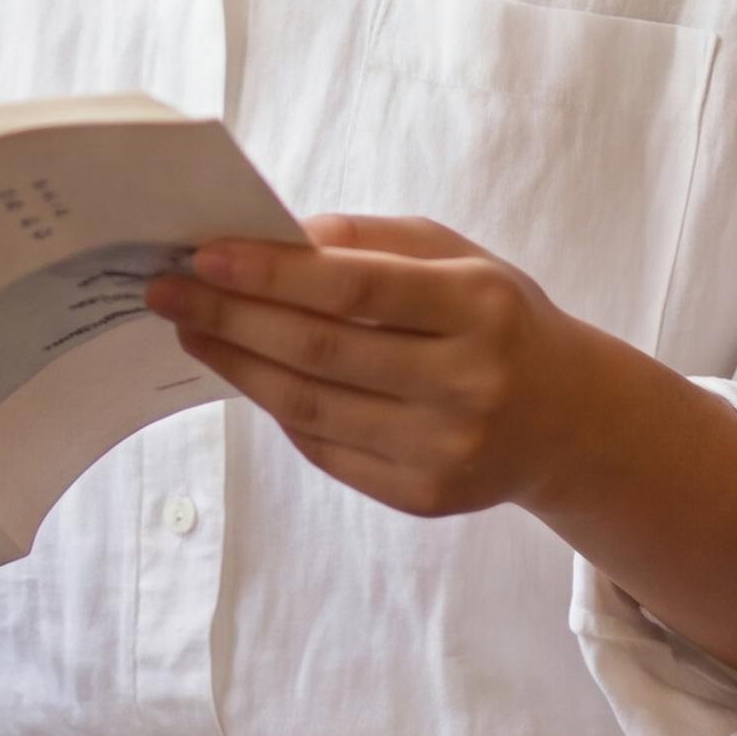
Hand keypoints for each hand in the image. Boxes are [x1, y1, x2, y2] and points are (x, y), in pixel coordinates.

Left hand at [150, 212, 736, 676]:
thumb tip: (272, 237)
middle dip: (232, 317)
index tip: (202, 255)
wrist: (569, 418)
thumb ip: (368, 241)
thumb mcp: (456, 256)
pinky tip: (246, 375)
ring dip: (238, 367)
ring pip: (311, 408)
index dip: (271, 273)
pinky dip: (277, 410)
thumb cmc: (495, 318)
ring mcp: (447, 449)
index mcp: (479, 304)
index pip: (355, 289)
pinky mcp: (426, 498)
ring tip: (192, 331)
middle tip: (167, 292)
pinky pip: (327, 450)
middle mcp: (468, 382)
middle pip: (322, 351)